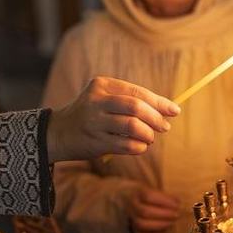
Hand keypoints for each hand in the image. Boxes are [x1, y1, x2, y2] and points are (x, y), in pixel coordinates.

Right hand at [47, 76, 179, 161]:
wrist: (58, 133)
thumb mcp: (105, 99)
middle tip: (164, 127)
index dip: (159, 102)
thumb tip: (169, 109)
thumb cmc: (91, 115)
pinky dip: (139, 147)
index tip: (174, 110)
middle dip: (155, 118)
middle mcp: (96, 101)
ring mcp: (94, 122)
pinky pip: (126, 145)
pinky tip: (140, 146)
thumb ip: (132, 101)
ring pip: (133, 127)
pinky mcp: (95, 142)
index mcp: (101, 85)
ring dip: (148, 134)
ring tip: (150, 138)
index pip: (137, 92)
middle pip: (136, 107)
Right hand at [128, 187, 180, 232]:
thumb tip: (177, 202)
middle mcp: (132, 206)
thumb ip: (168, 196)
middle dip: (163, 214)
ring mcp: (132, 220)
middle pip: (144, 211)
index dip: (164, 200)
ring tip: (172, 223)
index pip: (148, 195)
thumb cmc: (156, 197)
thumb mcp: (160, 191)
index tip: (177, 203)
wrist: (145, 205)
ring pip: (141, 224)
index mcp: (138, 192)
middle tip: (177, 214)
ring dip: (160, 224)